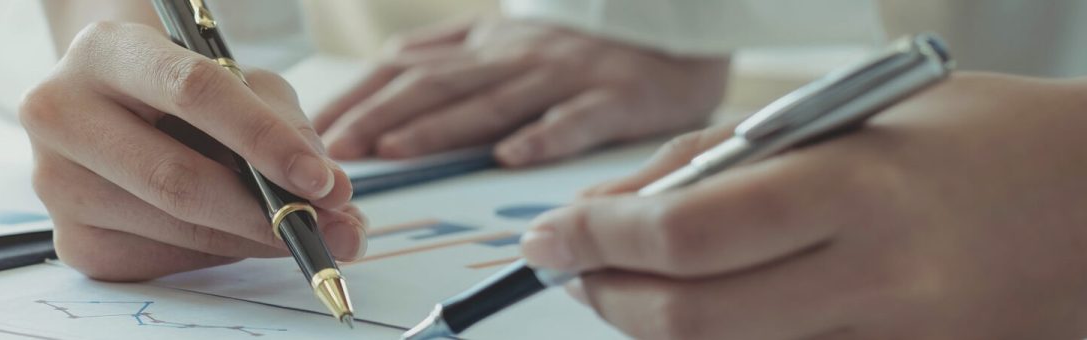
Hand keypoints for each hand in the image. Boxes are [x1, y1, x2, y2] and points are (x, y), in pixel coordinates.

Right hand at [19, 22, 366, 280]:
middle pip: (176, 177)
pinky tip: (231, 232)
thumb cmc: (185, 94)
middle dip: (264, 212)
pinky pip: (161, 261)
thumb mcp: (238, 86)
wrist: (114, 112)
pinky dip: (214, 254)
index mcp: (105, 50)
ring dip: (249, 238)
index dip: (264, 139)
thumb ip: (286, 132)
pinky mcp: (71, 240)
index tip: (322, 181)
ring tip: (292, 229)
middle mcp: (59, 112)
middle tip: (328, 228)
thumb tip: (335, 201)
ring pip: (173, 226)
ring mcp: (56, 182)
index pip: (192, 91)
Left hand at [313, 18, 729, 165]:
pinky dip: (542, 136)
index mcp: (482, 47)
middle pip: (436, 85)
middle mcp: (512, 58)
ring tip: (396, 151)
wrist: (671, 29)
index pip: (405, 68)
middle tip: (335, 147)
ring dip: (439, 128)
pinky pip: (574, 119)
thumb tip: (386, 67)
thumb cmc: (577, 47)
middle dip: (380, 116)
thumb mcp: (503, 37)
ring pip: (491, 102)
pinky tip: (512, 157)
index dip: (360, 96)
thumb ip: (447, 53)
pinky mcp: (612, 98)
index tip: (317, 128)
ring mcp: (560, 77)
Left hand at [520, 73, 1086, 338]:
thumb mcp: (859, 114)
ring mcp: (898, 339)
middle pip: (689, 318)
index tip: (546, 234)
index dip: (595, 240)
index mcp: (858, 188)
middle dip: (603, 294)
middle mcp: (877, 279)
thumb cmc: (989, 138)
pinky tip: (716, 309)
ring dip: (652, 325)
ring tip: (628, 284)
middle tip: (568, 266)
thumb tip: (622, 205)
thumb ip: (733, 159)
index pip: (686, 232)